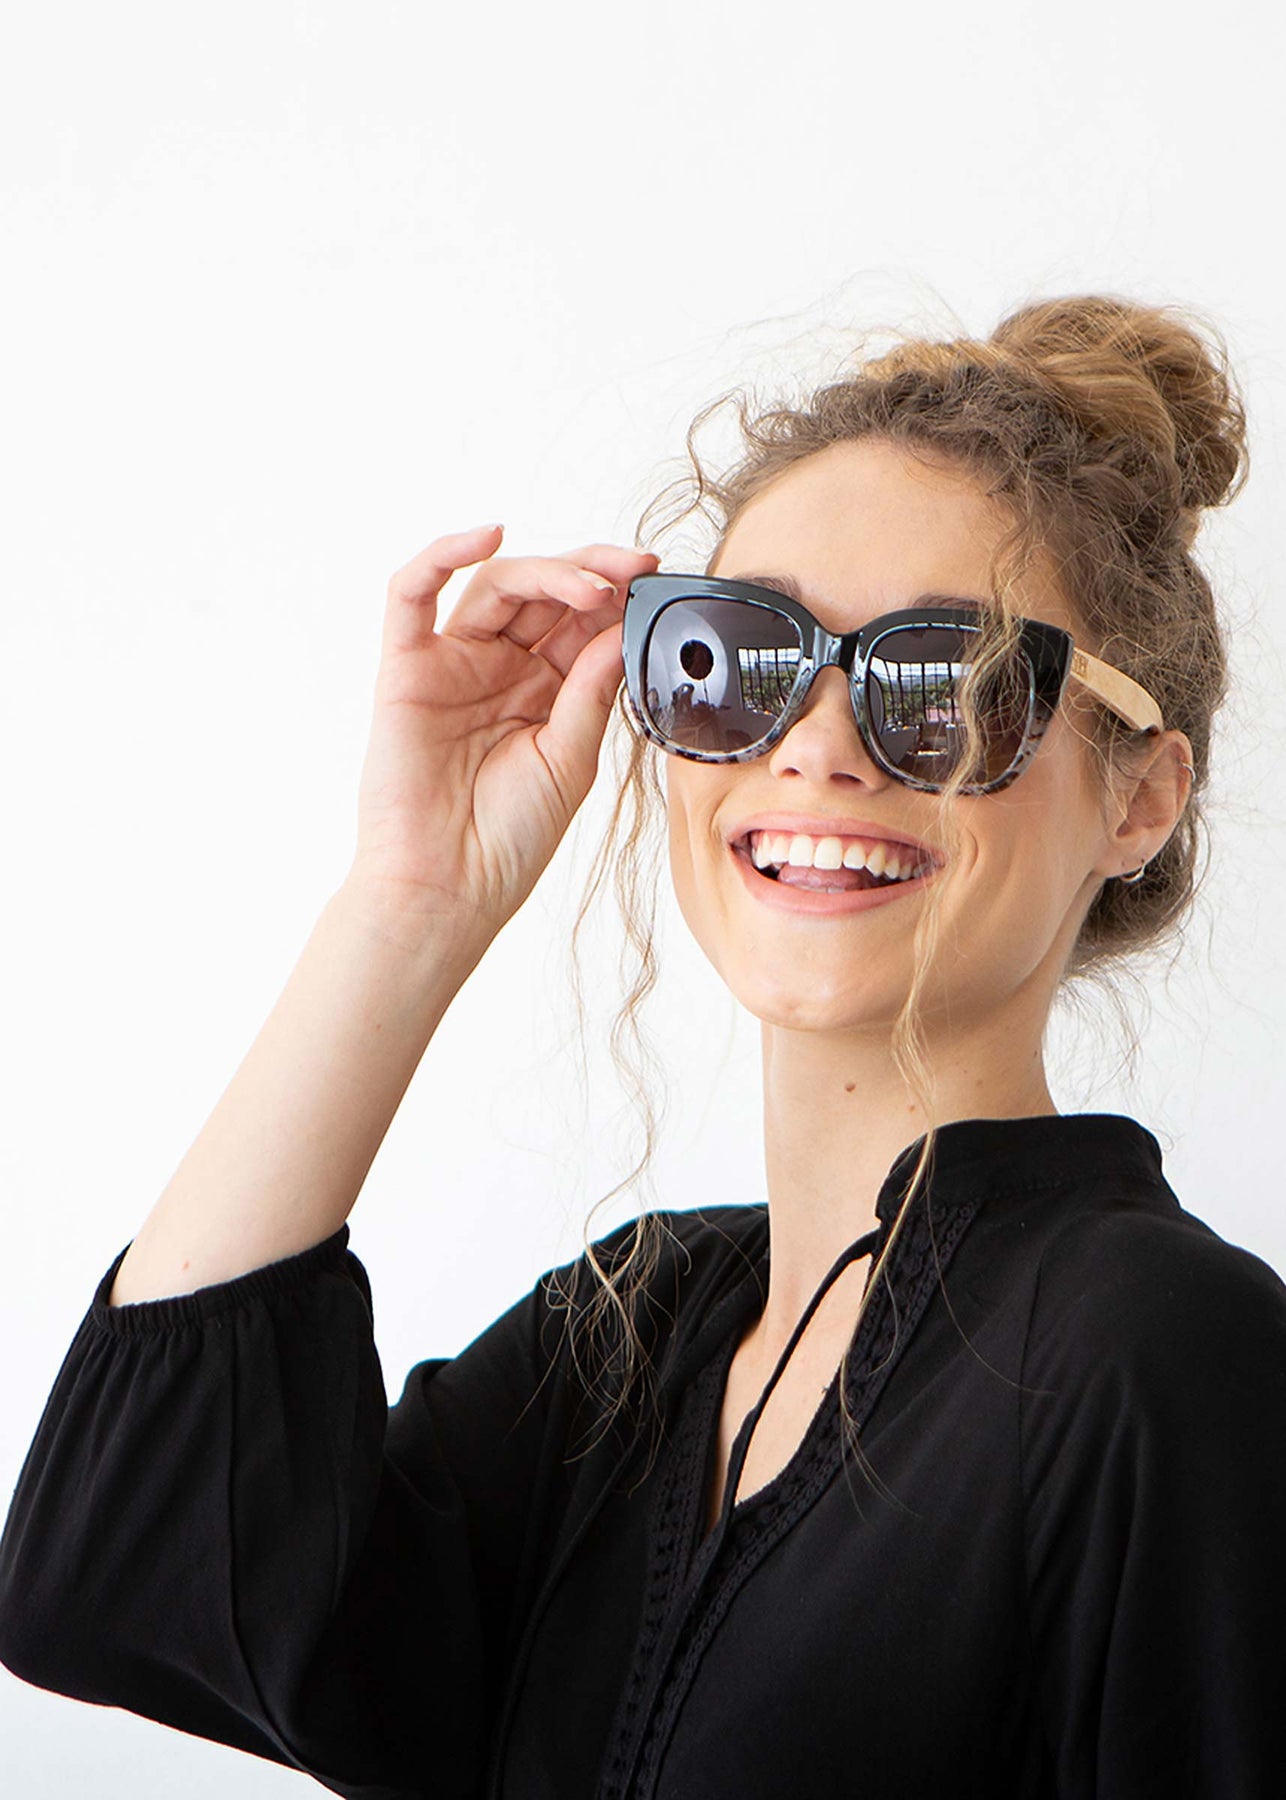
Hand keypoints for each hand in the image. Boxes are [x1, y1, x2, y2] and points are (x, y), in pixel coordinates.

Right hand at [345, 523, 658, 937]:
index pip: (580, 622)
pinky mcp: (406, 669)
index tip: (655, 580)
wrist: (449, 886)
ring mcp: (452, 664)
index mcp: (543, 690)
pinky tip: (487, 536)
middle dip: (592, 571)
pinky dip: (443, 555)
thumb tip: (623, 629)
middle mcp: (498, 669)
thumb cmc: (509, 837)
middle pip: (543, 593)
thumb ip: (592, 690)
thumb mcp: (570, 758)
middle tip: (632, 569)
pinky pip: (411, 595)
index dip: (617, 595)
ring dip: (546, 571)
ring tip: (591, 583)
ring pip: (494, 585)